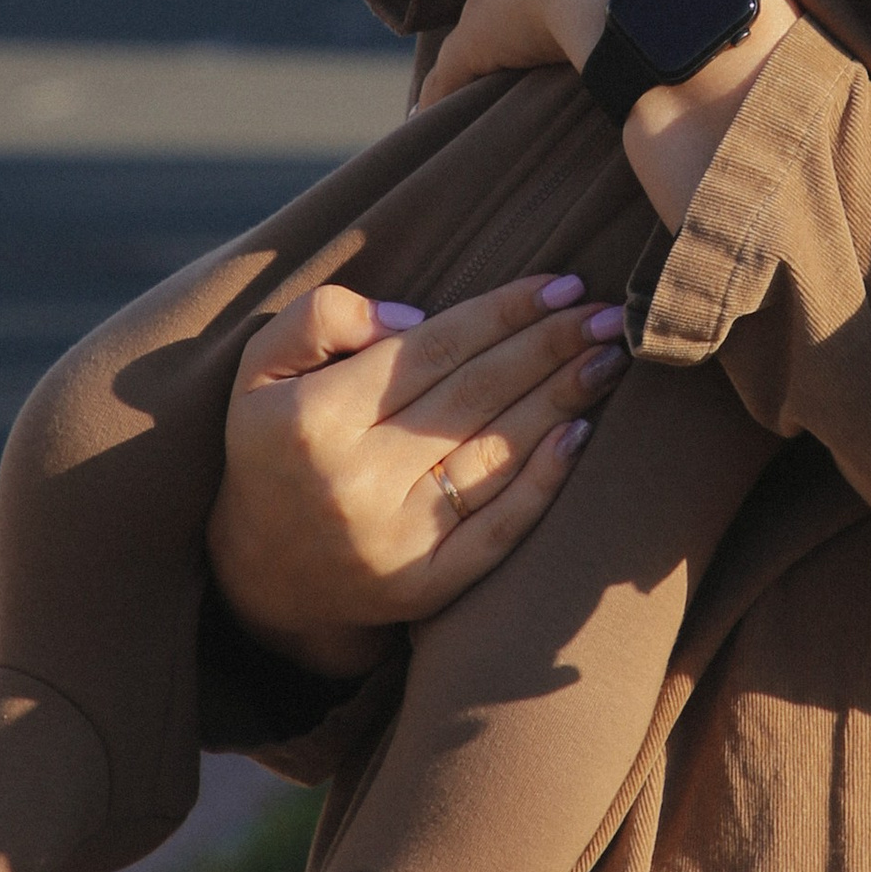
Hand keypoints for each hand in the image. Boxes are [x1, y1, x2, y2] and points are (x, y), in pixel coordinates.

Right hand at [208, 272, 629, 680]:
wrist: (263, 577)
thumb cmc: (273, 449)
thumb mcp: (259, 371)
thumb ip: (320, 319)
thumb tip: (412, 318)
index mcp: (316, 418)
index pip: (433, 349)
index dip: (503, 312)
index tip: (562, 284)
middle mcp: (356, 479)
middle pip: (475, 394)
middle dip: (550, 346)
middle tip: (611, 314)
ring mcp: (395, 539)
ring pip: (495, 453)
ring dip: (562, 399)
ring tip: (610, 358)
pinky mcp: (424, 588)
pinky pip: (498, 528)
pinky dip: (544, 481)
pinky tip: (580, 436)